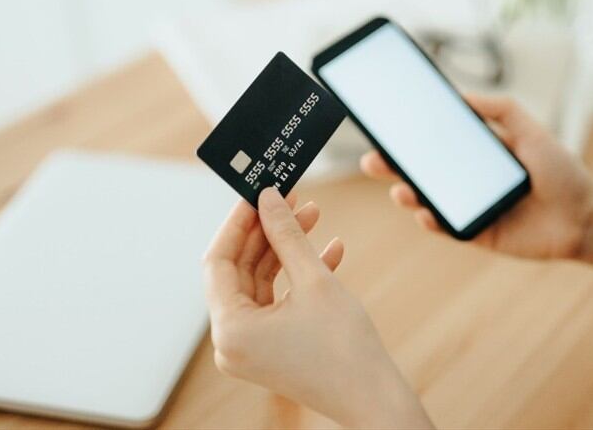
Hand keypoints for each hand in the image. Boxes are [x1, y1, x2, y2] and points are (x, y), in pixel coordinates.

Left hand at [203, 187, 432, 428]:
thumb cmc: (345, 350)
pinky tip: (329, 251)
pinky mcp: (271, 348)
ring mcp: (251, 348)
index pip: (219, 260)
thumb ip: (287, 235)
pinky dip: (298, 276)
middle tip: (289, 200)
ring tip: (313, 216)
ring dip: (286, 249)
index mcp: (230, 329)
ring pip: (261, 282)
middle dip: (268, 232)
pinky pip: (277, 301)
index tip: (257, 194)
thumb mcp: (314, 280)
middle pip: (240, 270)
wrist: (374, 398)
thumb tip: (269, 199)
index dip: (238, 222)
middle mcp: (231, 342)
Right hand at [360, 95, 592, 260]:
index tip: (385, 129)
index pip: (435, 144)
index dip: (409, 138)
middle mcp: (468, 181)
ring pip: (428, 201)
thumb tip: (459, 94)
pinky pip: (447, 228)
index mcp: (477, 155)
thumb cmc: (562, 173)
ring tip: (399, 189)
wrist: (586, 219)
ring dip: (408, 195)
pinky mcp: (477, 234)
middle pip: (422, 173)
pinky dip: (432, 221)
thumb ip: (499, 109)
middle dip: (394, 167)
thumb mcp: (531, 130)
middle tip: (371, 160)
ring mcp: (470, 208)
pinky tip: (424, 213)